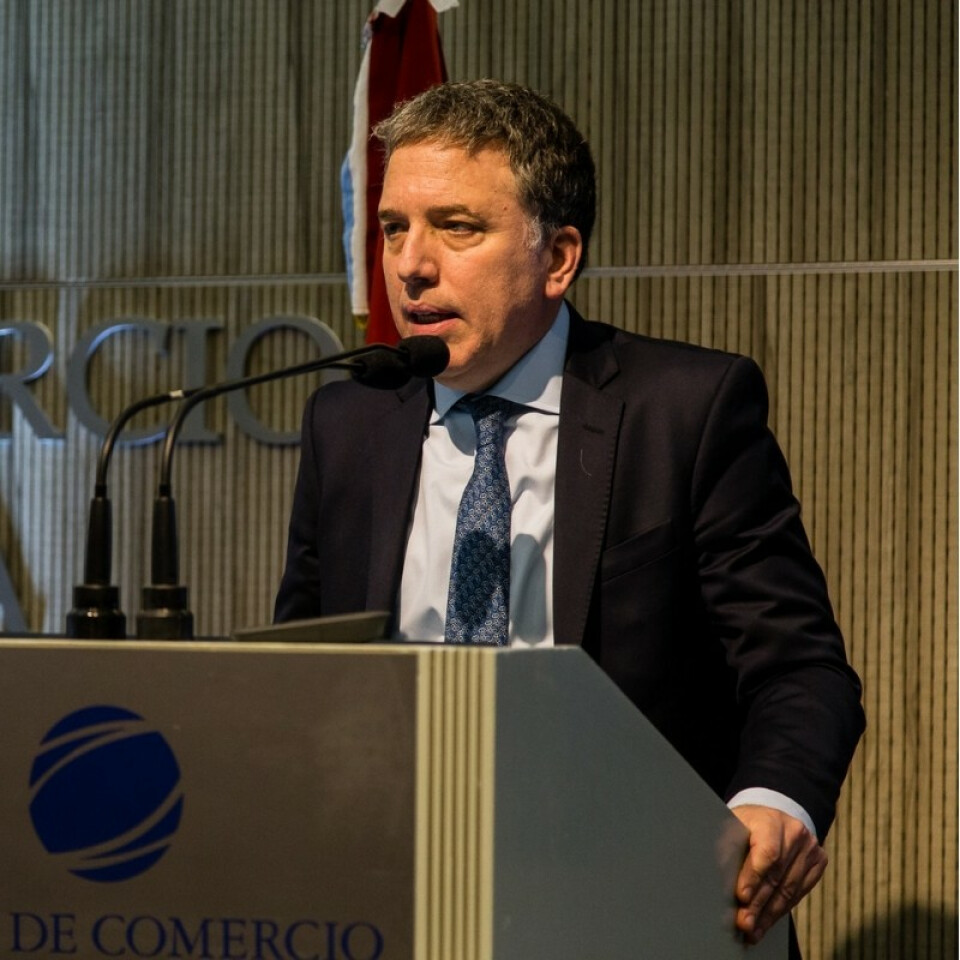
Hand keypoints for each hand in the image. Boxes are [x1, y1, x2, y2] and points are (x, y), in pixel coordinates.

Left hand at [731, 805, 826, 943]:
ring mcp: (810, 847)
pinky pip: (799, 892)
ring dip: (769, 914)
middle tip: (744, 924)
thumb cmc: (746, 824)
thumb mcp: (732, 826)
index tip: (741, 897)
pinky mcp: (818, 861)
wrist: (772, 815)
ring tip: (753, 931)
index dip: (753, 877)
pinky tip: (767, 922)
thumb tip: (718, 877)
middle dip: (759, 904)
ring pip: (789, 889)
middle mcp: (794, 832)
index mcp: (771, 819)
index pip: (766, 852)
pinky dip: (782, 910)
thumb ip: (726, 847)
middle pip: (777, 875)